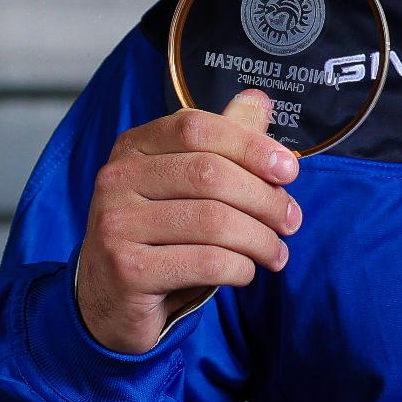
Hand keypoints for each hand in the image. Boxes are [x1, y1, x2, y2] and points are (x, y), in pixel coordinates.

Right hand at [75, 90, 300, 353]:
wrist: (110, 300)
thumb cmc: (159, 235)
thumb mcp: (187, 183)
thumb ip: (222, 142)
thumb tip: (258, 101)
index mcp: (134, 146)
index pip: (197, 128)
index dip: (251, 145)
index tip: (288, 170)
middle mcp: (117, 179)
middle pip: (211, 174)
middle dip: (265, 199)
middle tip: (291, 221)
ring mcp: (116, 225)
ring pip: (214, 221)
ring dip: (260, 239)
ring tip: (276, 252)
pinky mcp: (127, 270)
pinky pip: (206, 262)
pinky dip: (240, 268)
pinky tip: (247, 271)